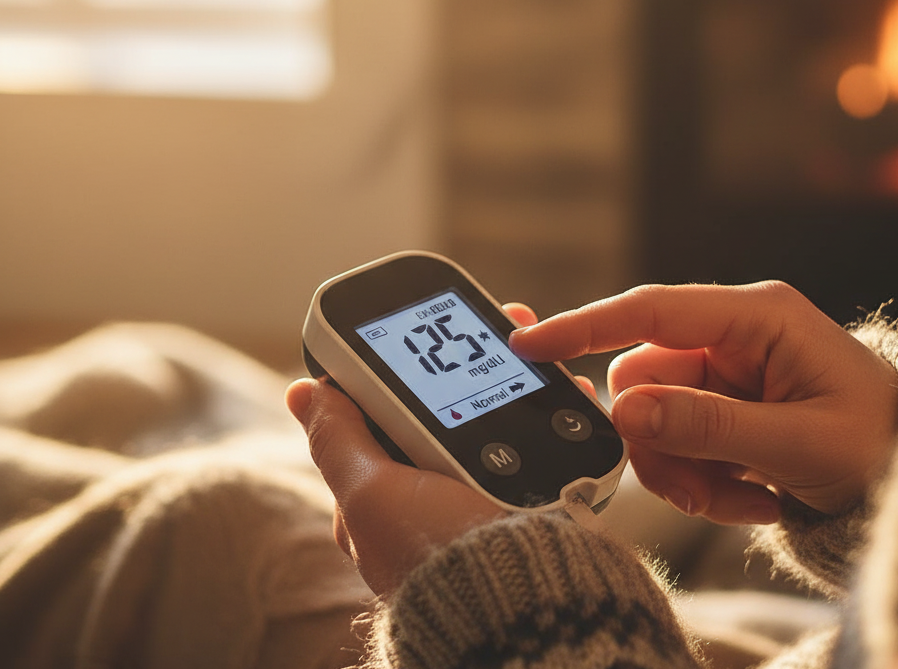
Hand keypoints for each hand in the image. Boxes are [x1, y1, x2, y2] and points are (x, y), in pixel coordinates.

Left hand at [287, 303, 597, 596]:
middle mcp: (431, 496)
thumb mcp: (371, 493)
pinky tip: (564, 386)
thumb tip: (300, 392)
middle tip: (503, 324)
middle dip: (469, 364)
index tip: (430, 327)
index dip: (403, 365)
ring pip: (495, 419)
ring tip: (537, 349)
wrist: (526, 605)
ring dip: (516, 379)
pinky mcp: (529, 501)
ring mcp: (482, 497)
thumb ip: (338, 439)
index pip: (383, 412)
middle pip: (444, 409)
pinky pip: (537, 443)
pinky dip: (550, 413)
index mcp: (384, 496)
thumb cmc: (438, 555)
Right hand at [510, 282, 897, 523]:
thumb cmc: (877, 442)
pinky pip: (674, 442)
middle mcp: (730, 334)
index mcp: (755, 315)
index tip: (529, 346)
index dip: (585, 326)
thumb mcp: (800, 443)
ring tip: (741, 498)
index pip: (650, 309)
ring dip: (684, 471)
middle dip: (660, 443)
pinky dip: (700, 479)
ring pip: (652, 418)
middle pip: (643, 379)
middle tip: (701, 491)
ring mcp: (722, 370)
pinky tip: (751, 495)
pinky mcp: (719, 404)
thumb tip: (624, 412)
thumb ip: (709, 425)